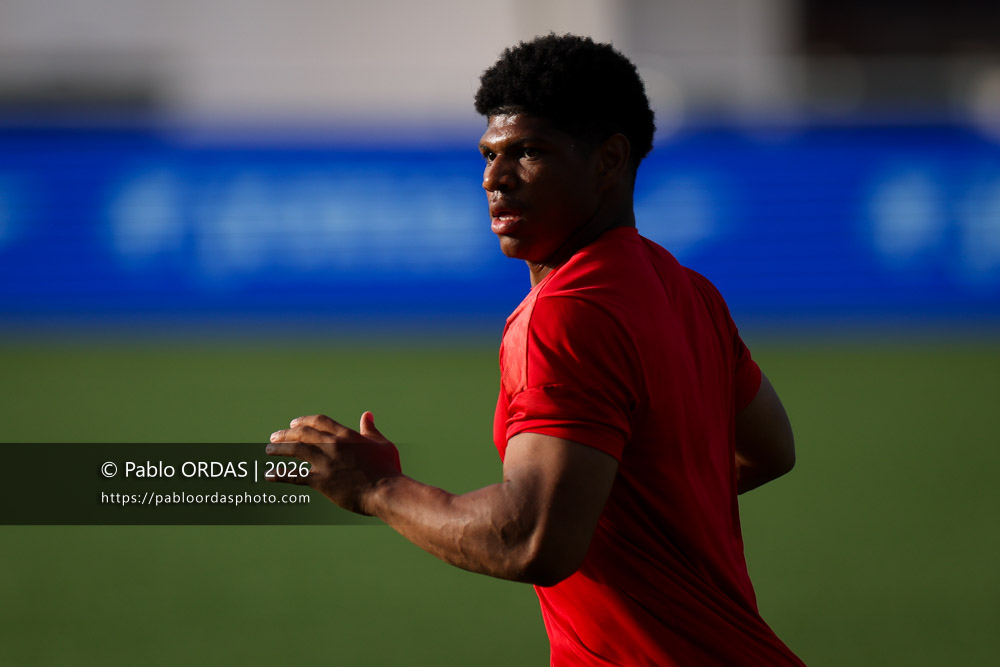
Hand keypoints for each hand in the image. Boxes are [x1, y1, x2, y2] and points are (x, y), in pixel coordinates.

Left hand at [266, 411, 401, 514]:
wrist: (386, 491)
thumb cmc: (388, 468)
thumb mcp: (381, 444)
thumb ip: (370, 429)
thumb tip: (367, 414)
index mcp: (347, 435)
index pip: (320, 422)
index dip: (304, 421)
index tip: (293, 424)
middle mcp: (333, 445)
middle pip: (303, 433)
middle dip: (286, 434)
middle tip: (274, 436)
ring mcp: (326, 462)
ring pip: (295, 450)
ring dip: (279, 449)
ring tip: (268, 450)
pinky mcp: (321, 481)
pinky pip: (294, 476)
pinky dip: (280, 475)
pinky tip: (269, 475)